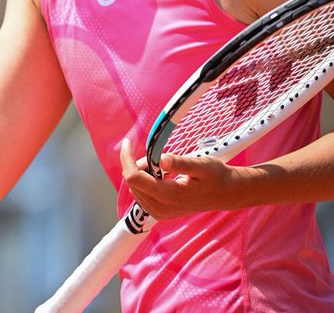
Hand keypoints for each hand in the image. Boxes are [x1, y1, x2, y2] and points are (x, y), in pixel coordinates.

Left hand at [119, 138, 240, 219]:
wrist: (227, 194)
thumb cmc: (217, 176)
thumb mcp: (202, 165)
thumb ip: (181, 163)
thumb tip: (161, 159)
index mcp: (168, 195)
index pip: (133, 177)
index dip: (127, 158)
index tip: (128, 142)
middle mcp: (160, 208)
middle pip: (132, 182)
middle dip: (137, 164)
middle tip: (156, 155)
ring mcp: (159, 212)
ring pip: (135, 188)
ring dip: (142, 172)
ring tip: (162, 166)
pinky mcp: (160, 213)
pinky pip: (142, 194)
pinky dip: (145, 181)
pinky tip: (161, 176)